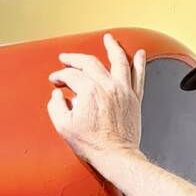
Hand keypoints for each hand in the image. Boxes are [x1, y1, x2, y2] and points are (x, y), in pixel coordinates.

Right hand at [48, 32, 144, 163]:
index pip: (71, 75)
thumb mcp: (64, 127)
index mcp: (89, 91)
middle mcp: (107, 86)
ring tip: (109, 38)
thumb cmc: (93, 145)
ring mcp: (123, 91)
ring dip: (113, 47)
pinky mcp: (134, 99)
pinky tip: (139, 54)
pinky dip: (140, 63)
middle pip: (90, 63)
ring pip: (119, 61)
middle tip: (67, 59)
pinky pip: (139, 76)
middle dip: (75, 59)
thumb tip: (57, 95)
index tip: (56, 80)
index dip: (60, 76)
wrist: (116, 156)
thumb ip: (56, 106)